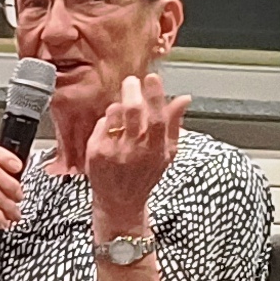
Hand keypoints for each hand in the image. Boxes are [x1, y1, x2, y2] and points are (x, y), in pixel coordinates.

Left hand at [85, 73, 188, 231]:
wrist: (120, 202)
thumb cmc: (145, 175)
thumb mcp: (166, 153)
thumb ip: (174, 125)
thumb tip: (184, 98)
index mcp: (156, 150)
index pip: (157, 118)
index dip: (155, 96)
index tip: (152, 78)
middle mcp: (134, 150)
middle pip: (133, 112)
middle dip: (132, 91)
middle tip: (132, 81)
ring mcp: (113, 150)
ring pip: (115, 114)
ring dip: (120, 105)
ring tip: (124, 110)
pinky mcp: (96, 152)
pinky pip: (101, 124)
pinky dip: (108, 120)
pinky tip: (113, 127)